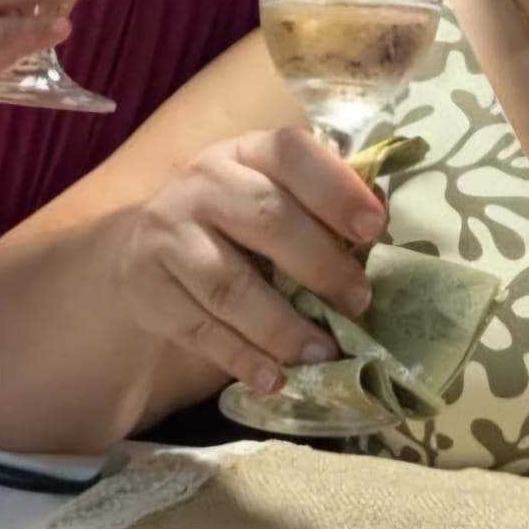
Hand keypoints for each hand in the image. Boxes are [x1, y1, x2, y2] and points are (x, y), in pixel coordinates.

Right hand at [117, 128, 384, 393]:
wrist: (148, 248)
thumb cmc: (235, 219)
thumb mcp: (273, 192)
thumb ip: (319, 204)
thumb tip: (380, 220)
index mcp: (248, 150)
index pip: (291, 153)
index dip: (335, 188)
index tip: (373, 228)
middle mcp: (204, 182)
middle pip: (267, 219)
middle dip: (320, 265)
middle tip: (359, 302)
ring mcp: (170, 234)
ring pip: (230, 284)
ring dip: (282, 326)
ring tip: (323, 353)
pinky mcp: (148, 288)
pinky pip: (199, 328)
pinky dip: (241, 358)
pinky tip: (274, 378)